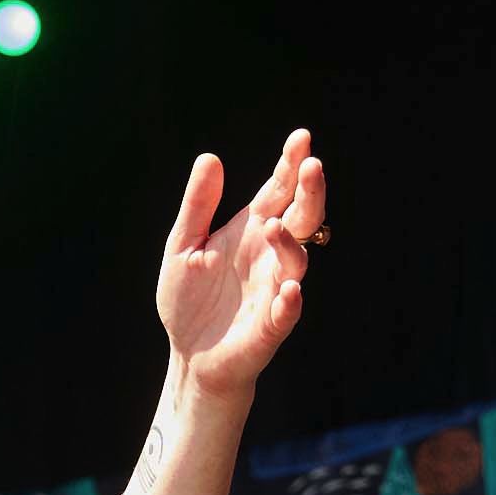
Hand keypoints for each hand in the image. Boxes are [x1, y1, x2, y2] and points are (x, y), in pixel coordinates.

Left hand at [156, 129, 325, 398]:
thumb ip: (198, 206)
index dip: (290, 166)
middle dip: (309, 192)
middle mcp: (269, 255)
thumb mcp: (183, 246)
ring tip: (276, 225)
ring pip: (296, 260)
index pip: (278, 192)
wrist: (189, 355)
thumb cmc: (190, 301)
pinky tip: (289, 288)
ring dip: (290, 243)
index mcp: (251, 231)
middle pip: (300, 217)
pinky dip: (290, 300)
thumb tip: (210, 158)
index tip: (301, 138)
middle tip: (312, 166)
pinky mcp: (271, 325)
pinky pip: (288, 311)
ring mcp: (275, 288)